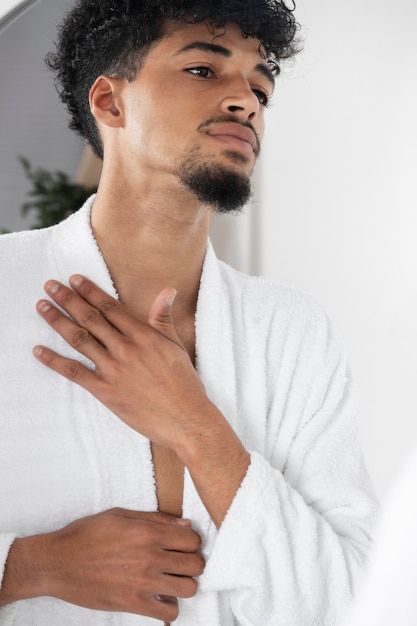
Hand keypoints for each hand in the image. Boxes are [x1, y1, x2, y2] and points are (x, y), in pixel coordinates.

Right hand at [1, 509, 203, 621]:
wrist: (58, 562)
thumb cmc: (86, 534)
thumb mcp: (120, 515)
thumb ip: (156, 519)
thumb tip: (185, 525)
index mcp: (147, 532)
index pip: (193, 540)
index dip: (192, 542)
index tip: (183, 545)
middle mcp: (150, 557)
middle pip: (196, 565)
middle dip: (192, 563)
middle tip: (179, 563)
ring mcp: (143, 583)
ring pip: (188, 589)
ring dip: (184, 585)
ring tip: (172, 580)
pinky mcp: (132, 604)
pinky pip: (168, 614)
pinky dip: (169, 609)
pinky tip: (160, 599)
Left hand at [33, 275, 209, 450]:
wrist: (186, 419)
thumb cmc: (184, 384)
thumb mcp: (176, 346)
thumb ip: (164, 318)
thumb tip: (168, 290)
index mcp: (143, 336)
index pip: (110, 307)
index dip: (90, 291)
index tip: (74, 280)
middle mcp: (125, 349)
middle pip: (91, 318)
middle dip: (68, 299)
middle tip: (50, 286)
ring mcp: (113, 370)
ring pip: (79, 339)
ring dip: (57, 321)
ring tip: (42, 306)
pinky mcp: (105, 392)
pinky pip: (74, 373)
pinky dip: (54, 361)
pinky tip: (39, 351)